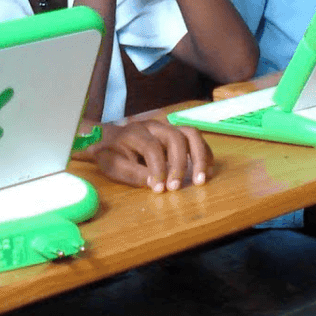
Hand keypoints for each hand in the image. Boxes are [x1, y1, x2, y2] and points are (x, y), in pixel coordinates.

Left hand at [91, 118, 213, 190]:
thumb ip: (132, 173)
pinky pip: (196, 139)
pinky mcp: (177, 133)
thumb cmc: (111, 154)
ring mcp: (168, 127)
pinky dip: (204, 154)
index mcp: (135, 132)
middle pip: (176, 137)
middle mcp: (154, 126)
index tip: (158, 190)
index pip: (152, 148)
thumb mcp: (113, 166)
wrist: (109, 139)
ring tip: (201, 179)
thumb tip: (154, 183)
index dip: (157, 170)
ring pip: (191, 134)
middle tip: (176, 187)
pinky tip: (206, 171)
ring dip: (200, 157)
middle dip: (179, 164)